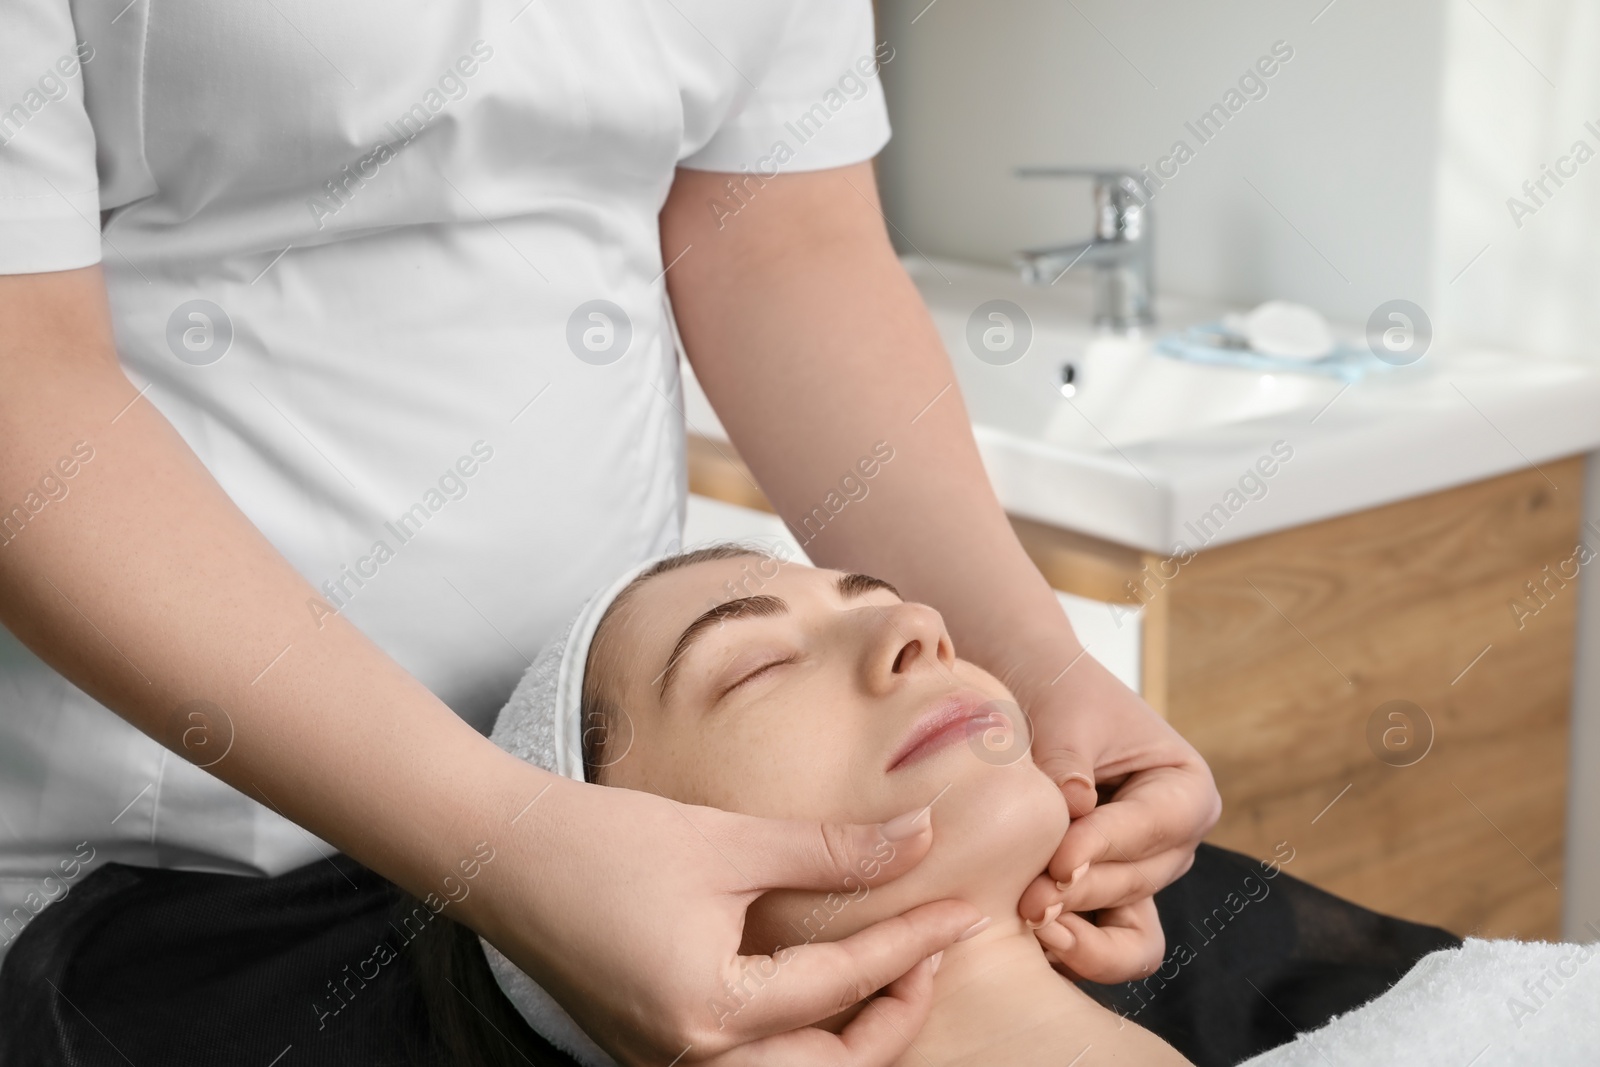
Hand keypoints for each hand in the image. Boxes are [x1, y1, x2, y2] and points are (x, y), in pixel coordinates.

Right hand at [473, 769, 982, 1065]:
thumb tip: (918, 836)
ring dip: (849, 1036)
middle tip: (933, 952)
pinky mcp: (651, 1046)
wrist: (497, 851)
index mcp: (710, 1015)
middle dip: (893, 1020)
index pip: (842, 988)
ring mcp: (664, 1062)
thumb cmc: (602, 841)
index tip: (966, 912)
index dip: (913, 944)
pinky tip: (821, 985)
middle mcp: (688, 1061)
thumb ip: (828, 850)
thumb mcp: (725, 840)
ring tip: (891, 973)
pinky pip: (747, 1063)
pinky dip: (800, 1036)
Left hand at [1015, 651, 1218, 982]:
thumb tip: (1077, 805)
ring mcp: (1139, 878)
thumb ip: (1069, 762)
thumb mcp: (1064, 714)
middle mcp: (1173, 844)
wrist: (1028, 695)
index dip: (1105, 846)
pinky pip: (1101, 947)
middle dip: (1080, 892)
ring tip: (1025, 921)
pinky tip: (1022, 939)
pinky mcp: (1101, 902)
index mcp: (1186, 789)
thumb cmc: (1056, 693)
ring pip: (1125, 931)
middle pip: (1136, 884)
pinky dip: (1069, 948)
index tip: (1058, 859)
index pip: (1152, 827)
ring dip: (1076, 930)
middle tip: (1026, 899)